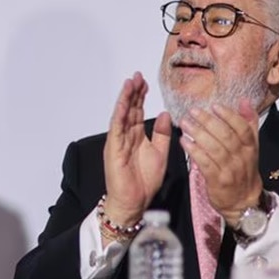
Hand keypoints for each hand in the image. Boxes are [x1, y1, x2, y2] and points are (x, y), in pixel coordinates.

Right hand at [102, 72, 172, 232]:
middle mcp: (126, 136)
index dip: (141, 97)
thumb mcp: (160, 154)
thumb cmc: (145, 181)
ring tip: (130, 83)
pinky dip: (119, 114)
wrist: (134, 201)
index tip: (145, 82)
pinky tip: (123, 103)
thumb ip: (161, 134)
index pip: (137, 112)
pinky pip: (117, 128)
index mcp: (137, 137)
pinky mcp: (114, 148)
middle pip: (129, 109)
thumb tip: (164, 114)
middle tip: (137, 76)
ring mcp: (118, 141)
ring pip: (121, 115)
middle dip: (133, 92)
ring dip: (125, 99)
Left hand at [180, 100, 263, 226]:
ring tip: (185, 123)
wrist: (244, 201)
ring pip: (215, 149)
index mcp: (250, 148)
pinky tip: (184, 142)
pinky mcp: (218, 180)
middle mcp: (241, 158)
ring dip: (198, 134)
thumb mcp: (250, 147)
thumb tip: (244, 101)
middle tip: (192, 111)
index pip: (242, 129)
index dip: (229, 116)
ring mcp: (230, 170)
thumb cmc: (243, 170)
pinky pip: (205, 164)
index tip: (214, 105)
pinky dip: (195, 151)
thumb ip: (248, 124)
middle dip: (208, 122)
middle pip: (226, 137)